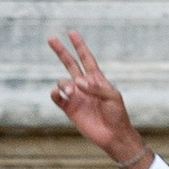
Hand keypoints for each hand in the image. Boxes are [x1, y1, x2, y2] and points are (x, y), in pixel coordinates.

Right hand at [48, 33, 151, 168]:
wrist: (113, 135)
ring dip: (64, 84)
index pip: (86, 58)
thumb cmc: (117, 114)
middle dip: (61, 51)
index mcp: (96, 79)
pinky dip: (55, 93)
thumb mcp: (112, 97)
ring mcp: (76, 96)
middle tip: (51, 38)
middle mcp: (84, 85)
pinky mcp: (69, 108)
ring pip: (63, 82)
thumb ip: (96, 87)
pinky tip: (58, 93)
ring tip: (71, 92)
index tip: (72, 33)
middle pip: (70, 64)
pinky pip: (57, 97)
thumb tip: (77, 82)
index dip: (79, 46)